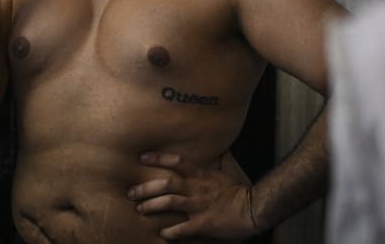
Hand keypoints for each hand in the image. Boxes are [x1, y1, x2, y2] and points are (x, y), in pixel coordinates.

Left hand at [128, 151, 258, 240]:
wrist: (252, 208)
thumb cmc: (237, 191)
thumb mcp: (223, 171)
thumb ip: (212, 163)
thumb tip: (209, 151)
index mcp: (201, 175)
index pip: (177, 162)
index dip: (158, 158)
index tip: (142, 157)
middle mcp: (197, 188)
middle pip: (166, 184)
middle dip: (146, 188)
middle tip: (131, 192)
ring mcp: (199, 206)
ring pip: (169, 203)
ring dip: (152, 206)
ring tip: (140, 209)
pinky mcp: (203, 223)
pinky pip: (182, 229)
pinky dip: (170, 232)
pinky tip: (161, 234)